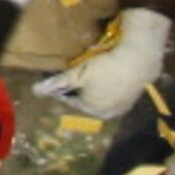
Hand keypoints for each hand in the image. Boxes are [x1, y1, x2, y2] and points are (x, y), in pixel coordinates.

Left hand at [35, 7, 169, 120]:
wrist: (139, 61)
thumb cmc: (105, 68)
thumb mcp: (77, 75)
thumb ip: (57, 83)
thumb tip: (35, 91)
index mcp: (93, 110)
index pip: (70, 100)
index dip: (62, 88)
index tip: (58, 77)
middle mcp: (109, 113)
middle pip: (86, 100)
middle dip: (78, 88)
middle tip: (74, 73)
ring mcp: (123, 107)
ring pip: (101, 97)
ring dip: (93, 87)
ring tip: (90, 72)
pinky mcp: (134, 97)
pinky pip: (114, 93)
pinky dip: (108, 85)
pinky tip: (107, 74)